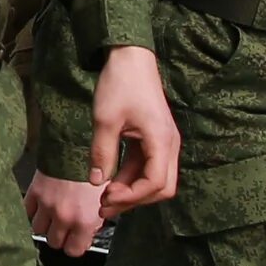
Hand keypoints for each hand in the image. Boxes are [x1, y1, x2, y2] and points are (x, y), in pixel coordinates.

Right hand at [26, 173, 109, 256]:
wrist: (78, 144)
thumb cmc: (97, 168)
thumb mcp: (107, 197)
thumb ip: (97, 217)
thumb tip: (91, 228)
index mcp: (84, 220)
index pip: (74, 251)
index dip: (76, 245)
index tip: (77, 239)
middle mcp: (63, 217)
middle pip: (54, 242)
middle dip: (60, 237)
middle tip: (66, 227)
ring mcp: (46, 206)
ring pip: (38, 230)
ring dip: (45, 225)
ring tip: (53, 216)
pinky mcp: (34, 193)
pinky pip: (27, 212)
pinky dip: (33, 211)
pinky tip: (42, 205)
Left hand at [90, 45, 178, 213]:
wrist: (130, 58)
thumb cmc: (120, 84)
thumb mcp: (105, 119)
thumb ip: (102, 152)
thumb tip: (96, 183)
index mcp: (161, 140)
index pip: (155, 183)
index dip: (132, 197)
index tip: (106, 198)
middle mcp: (169, 144)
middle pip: (162, 187)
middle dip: (134, 201)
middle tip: (104, 207)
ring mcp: (163, 142)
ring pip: (154, 179)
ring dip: (131, 192)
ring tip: (103, 200)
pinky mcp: (153, 140)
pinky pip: (146, 166)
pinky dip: (130, 178)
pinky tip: (109, 184)